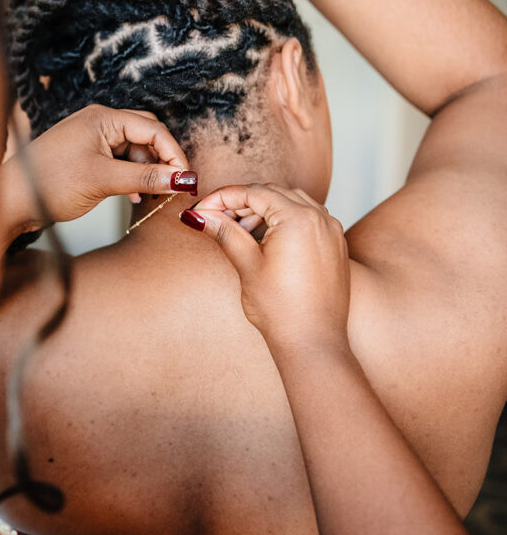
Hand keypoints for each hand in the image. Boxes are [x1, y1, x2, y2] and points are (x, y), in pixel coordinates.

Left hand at [0, 105, 196, 241]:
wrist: (12, 200)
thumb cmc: (49, 183)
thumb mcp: (103, 181)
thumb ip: (145, 177)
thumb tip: (181, 178)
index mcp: (103, 117)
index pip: (153, 129)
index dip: (174, 154)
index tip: (185, 180)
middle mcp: (99, 122)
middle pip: (147, 135)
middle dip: (162, 160)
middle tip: (173, 186)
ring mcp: (92, 138)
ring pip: (134, 150)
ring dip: (146, 171)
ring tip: (150, 195)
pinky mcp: (87, 156)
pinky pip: (120, 161)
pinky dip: (131, 176)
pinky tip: (133, 196)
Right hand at [183, 184, 350, 348]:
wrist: (313, 342)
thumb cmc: (281, 308)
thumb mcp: (247, 265)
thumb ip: (225, 233)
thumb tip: (199, 216)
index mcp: (298, 218)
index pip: (253, 193)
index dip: (222, 198)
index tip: (200, 210)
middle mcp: (320, 217)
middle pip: (272, 193)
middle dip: (241, 203)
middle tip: (214, 219)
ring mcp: (331, 230)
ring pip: (290, 202)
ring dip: (262, 210)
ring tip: (239, 231)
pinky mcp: (334, 244)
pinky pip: (306, 218)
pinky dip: (282, 220)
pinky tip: (264, 240)